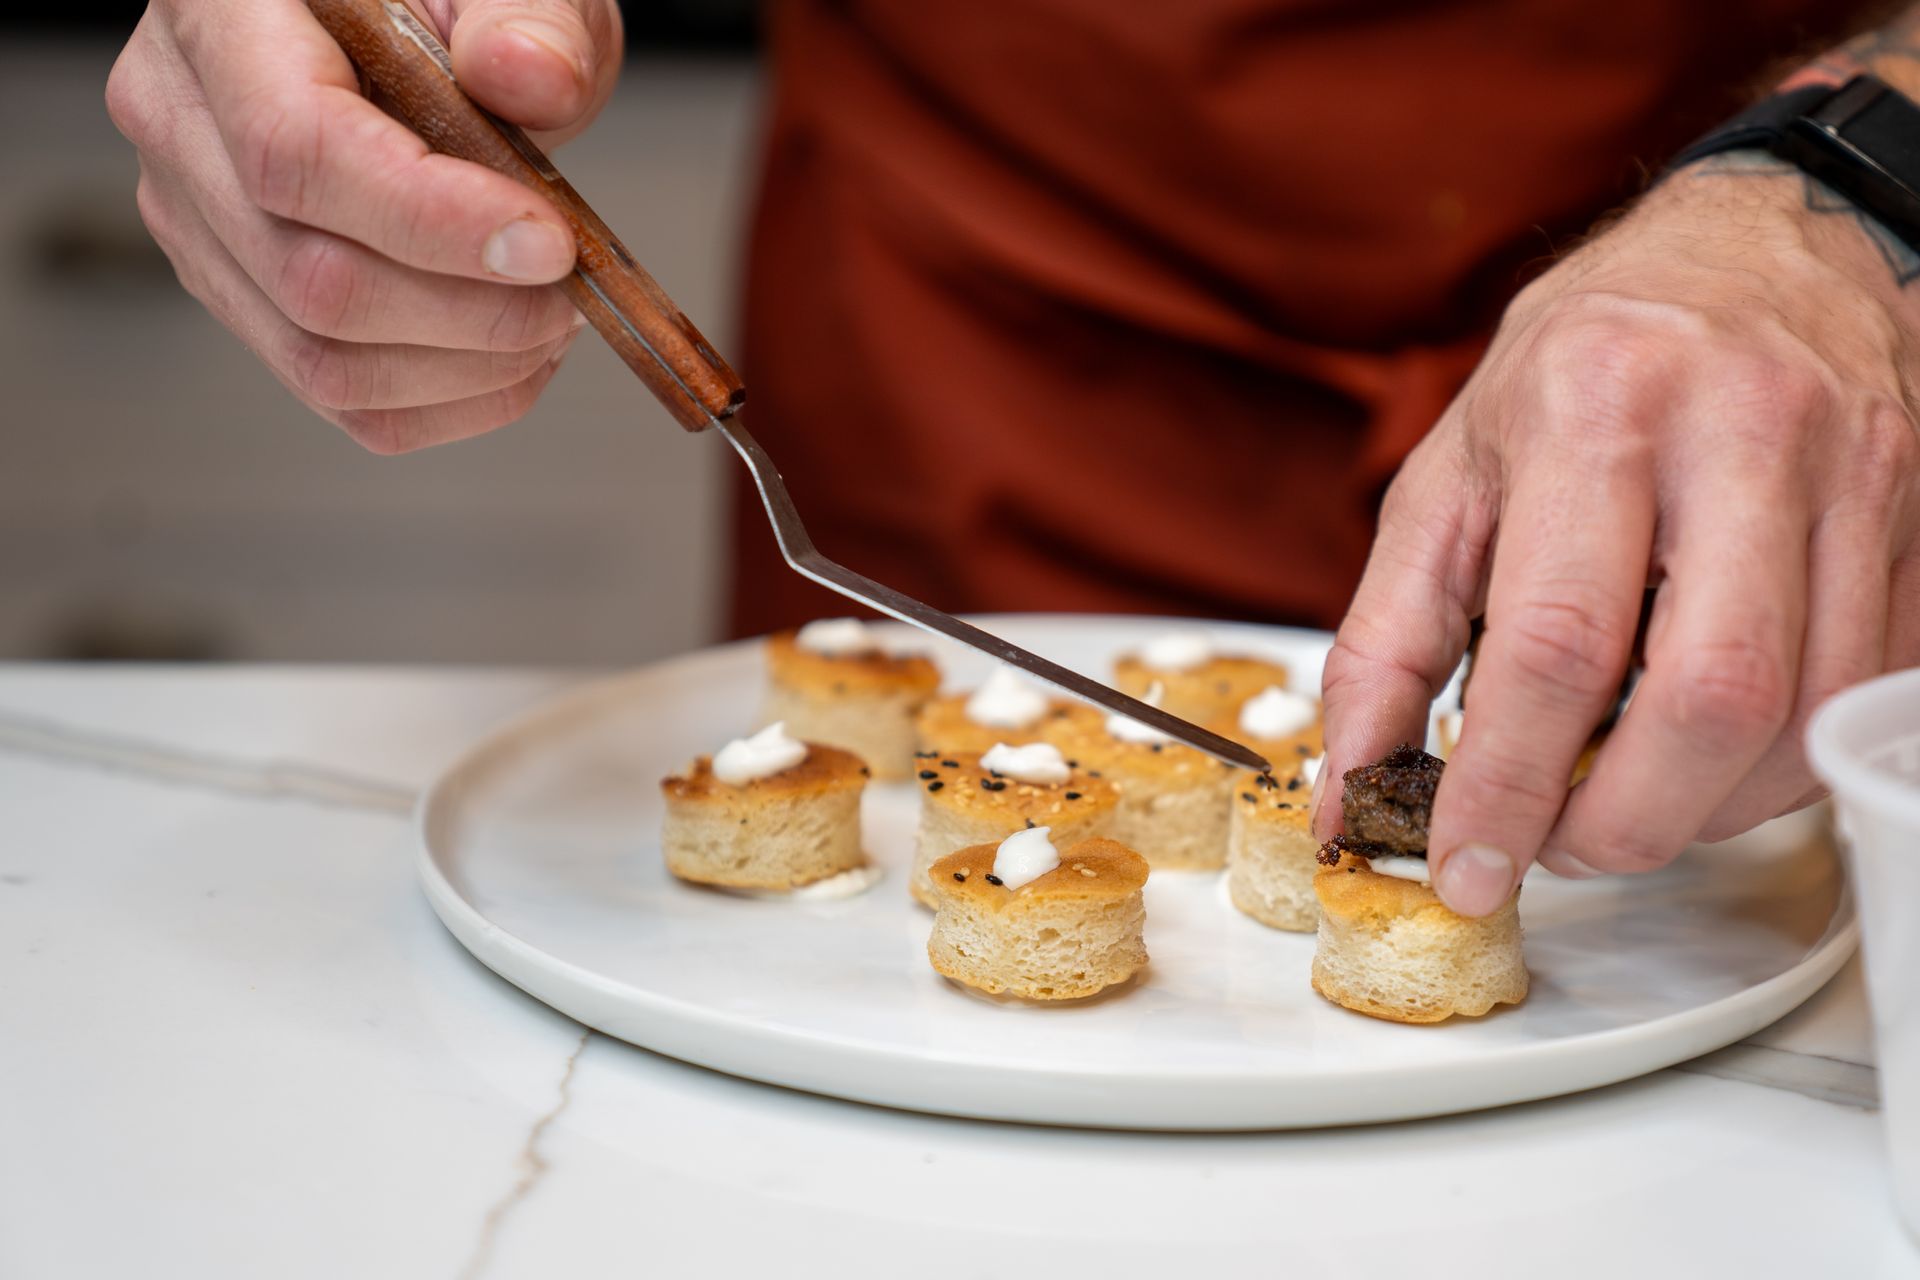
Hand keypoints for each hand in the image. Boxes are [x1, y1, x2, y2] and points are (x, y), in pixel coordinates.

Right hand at [107, 0, 623, 452]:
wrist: (399, 19)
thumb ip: (529, 14)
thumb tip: (528, 75)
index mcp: (218, 11)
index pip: (294, 149)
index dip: (431, 220)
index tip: (546, 243)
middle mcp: (180, 123)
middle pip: (311, 277)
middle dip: (471, 311)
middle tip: (568, 289)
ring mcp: (200, 224)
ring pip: (322, 359)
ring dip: (467, 367)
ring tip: (552, 320)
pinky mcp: (246, 297)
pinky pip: (342, 396)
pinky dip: (449, 399)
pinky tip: (513, 354)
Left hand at [1316, 154, 1919, 913]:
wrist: (1761, 248)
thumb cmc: (1586, 365)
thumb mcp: (1451, 474)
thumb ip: (1388, 638)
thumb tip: (1349, 790)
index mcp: (1597, 408)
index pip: (1556, 643)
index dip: (1508, 785)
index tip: (1467, 866)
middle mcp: (1741, 433)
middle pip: (1708, 696)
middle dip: (1622, 819)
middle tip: (1555, 848)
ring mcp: (1851, 476)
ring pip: (1800, 715)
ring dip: (1700, 808)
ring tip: (1618, 800)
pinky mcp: (1911, 522)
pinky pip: (1860, 693)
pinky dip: (1773, 766)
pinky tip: (1703, 756)